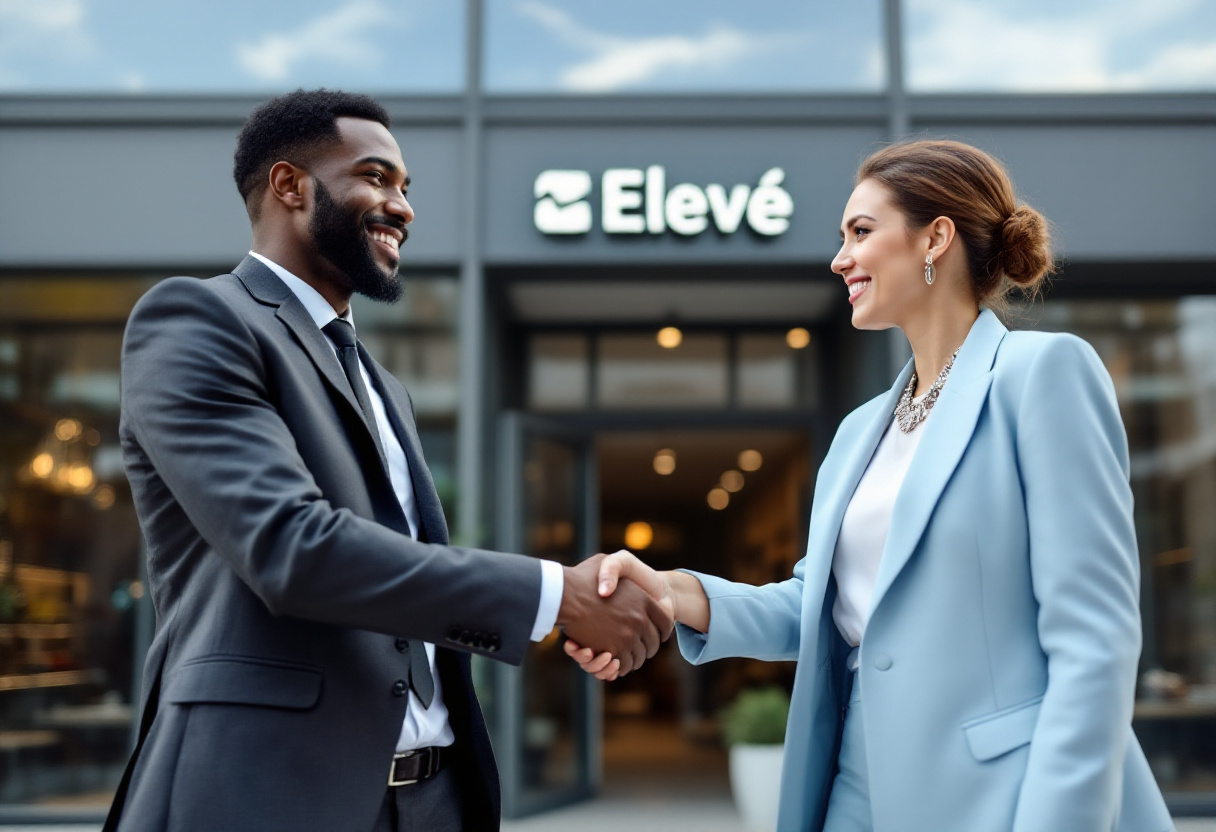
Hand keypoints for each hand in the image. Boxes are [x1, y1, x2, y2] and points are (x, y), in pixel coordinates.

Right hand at [557, 553, 673, 675]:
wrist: (564, 595)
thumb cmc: (582, 577)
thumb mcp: (606, 562)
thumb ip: (618, 570)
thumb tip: (622, 586)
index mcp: (643, 599)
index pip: (665, 620)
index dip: (664, 629)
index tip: (660, 633)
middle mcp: (639, 619)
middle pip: (654, 642)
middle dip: (650, 647)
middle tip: (645, 648)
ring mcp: (627, 636)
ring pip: (640, 656)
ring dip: (636, 659)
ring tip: (631, 657)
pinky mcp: (613, 650)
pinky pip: (625, 664)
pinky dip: (622, 666)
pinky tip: (618, 663)